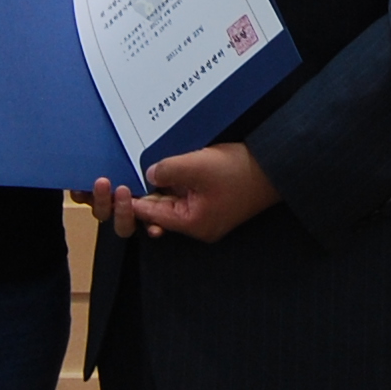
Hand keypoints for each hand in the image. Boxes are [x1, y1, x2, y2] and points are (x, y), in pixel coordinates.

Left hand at [87, 142, 277, 243]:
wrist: (276, 167)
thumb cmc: (240, 170)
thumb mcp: (197, 166)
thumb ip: (167, 170)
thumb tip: (149, 173)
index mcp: (193, 224)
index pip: (152, 214)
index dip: (132, 200)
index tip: (114, 189)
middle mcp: (198, 224)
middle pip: (161, 210)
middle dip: (145, 193)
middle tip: (121, 179)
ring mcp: (207, 213)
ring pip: (173, 199)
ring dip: (161, 184)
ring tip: (140, 169)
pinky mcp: (214, 200)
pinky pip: (187, 193)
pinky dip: (176, 181)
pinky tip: (165, 165)